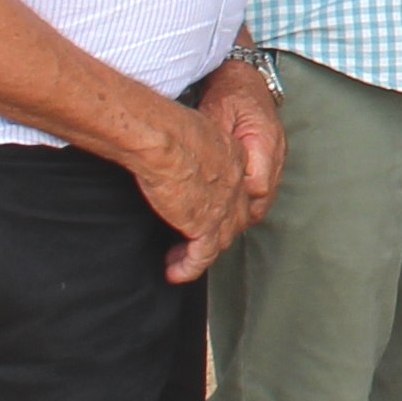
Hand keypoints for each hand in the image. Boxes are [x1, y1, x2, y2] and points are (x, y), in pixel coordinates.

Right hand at [133, 97, 254, 284]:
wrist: (163, 138)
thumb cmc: (167, 128)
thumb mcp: (192, 132)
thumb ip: (194, 146)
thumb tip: (180, 153)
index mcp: (234, 158)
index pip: (238, 190)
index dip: (225, 204)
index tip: (206, 212)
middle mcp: (236, 183)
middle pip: (236, 218)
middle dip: (217, 232)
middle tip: (194, 241)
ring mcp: (223, 206)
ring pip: (220, 238)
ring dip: (200, 251)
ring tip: (179, 259)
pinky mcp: (204, 224)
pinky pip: (201, 256)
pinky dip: (189, 267)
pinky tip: (175, 272)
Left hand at [193, 53, 284, 230]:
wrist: (243, 77)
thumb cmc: (229, 93)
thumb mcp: (216, 112)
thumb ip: (214, 141)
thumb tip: (205, 166)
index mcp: (264, 141)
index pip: (257, 186)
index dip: (237, 205)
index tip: (214, 214)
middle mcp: (275, 153)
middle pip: (262, 199)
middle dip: (237, 218)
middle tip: (210, 231)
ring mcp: (275, 158)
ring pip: (263, 198)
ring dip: (242, 213)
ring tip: (216, 227)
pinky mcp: (270, 160)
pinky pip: (262, 190)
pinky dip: (246, 202)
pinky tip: (227, 208)